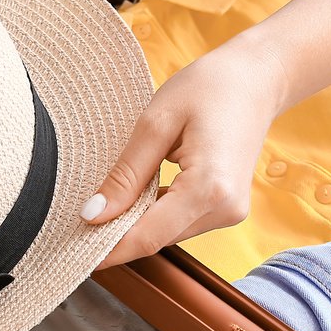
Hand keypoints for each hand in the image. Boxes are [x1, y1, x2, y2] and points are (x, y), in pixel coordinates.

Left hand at [85, 43, 287, 269]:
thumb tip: (92, 214)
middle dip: (117, 236)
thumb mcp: (156, 123)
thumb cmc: (209, 87)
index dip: (108, 248)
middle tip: (76, 225)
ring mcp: (230, 212)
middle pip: (157, 238)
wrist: (258, 78)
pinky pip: (182, 221)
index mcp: (209, 188)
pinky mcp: (228, 208)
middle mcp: (225, 209)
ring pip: (168, 233)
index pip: (148, 235)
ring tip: (103, 206)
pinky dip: (155, 215)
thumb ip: (125, 175)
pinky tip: (136, 197)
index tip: (72, 252)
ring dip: (136, 225)